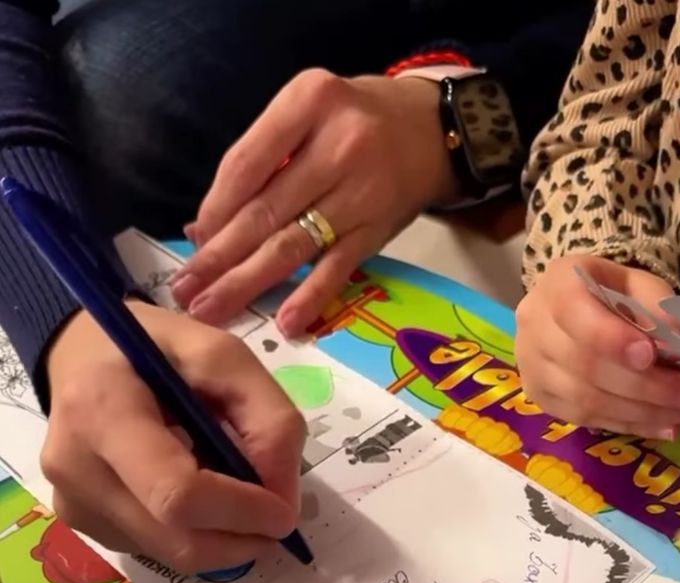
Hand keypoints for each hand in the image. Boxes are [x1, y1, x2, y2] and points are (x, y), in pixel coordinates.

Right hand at [44, 303, 305, 573]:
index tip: (284, 510)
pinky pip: (158, 551)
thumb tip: (283, 496)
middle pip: (179, 541)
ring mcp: (74, 506)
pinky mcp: (83, 528)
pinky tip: (192, 494)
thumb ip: (268, 418)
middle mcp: (74, 468)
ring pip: (174, 555)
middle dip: (243, 537)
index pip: (177, 493)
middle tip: (272, 515)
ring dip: (222, 537)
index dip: (242, 512)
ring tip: (228, 490)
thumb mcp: (222, 356)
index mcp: (102, 409)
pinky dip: (193, 534)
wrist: (78, 359)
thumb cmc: (153, 350)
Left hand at [171, 69, 456, 333]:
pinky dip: (310, 297)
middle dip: (218, 257)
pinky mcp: (377, 229)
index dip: (213, 210)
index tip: (192, 242)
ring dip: (247, 282)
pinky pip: (337, 269)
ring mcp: (360, 191)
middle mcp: (336, 144)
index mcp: (308, 102)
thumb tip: (204, 228)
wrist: (433, 132)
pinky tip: (284, 322)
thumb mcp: (307, 115)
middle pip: (263, 211)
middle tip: (185, 292)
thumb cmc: (354, 123)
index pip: (245, 164)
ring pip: (292, 244)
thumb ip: (260, 162)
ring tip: (212, 309)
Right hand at [515, 255, 679, 438]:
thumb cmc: (606, 293)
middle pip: (586, 367)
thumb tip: (677, 338)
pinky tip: (664, 425)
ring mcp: (532, 368)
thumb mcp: (634, 284)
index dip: (610, 338)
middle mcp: (534, 328)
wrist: (567, 311)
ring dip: (644, 412)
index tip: (650, 355)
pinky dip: (629, 425)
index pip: (572, 312)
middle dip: (647, 386)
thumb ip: (653, 303)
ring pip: (587, 401)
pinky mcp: (541, 399)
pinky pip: (586, 420)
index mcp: (556, 285)